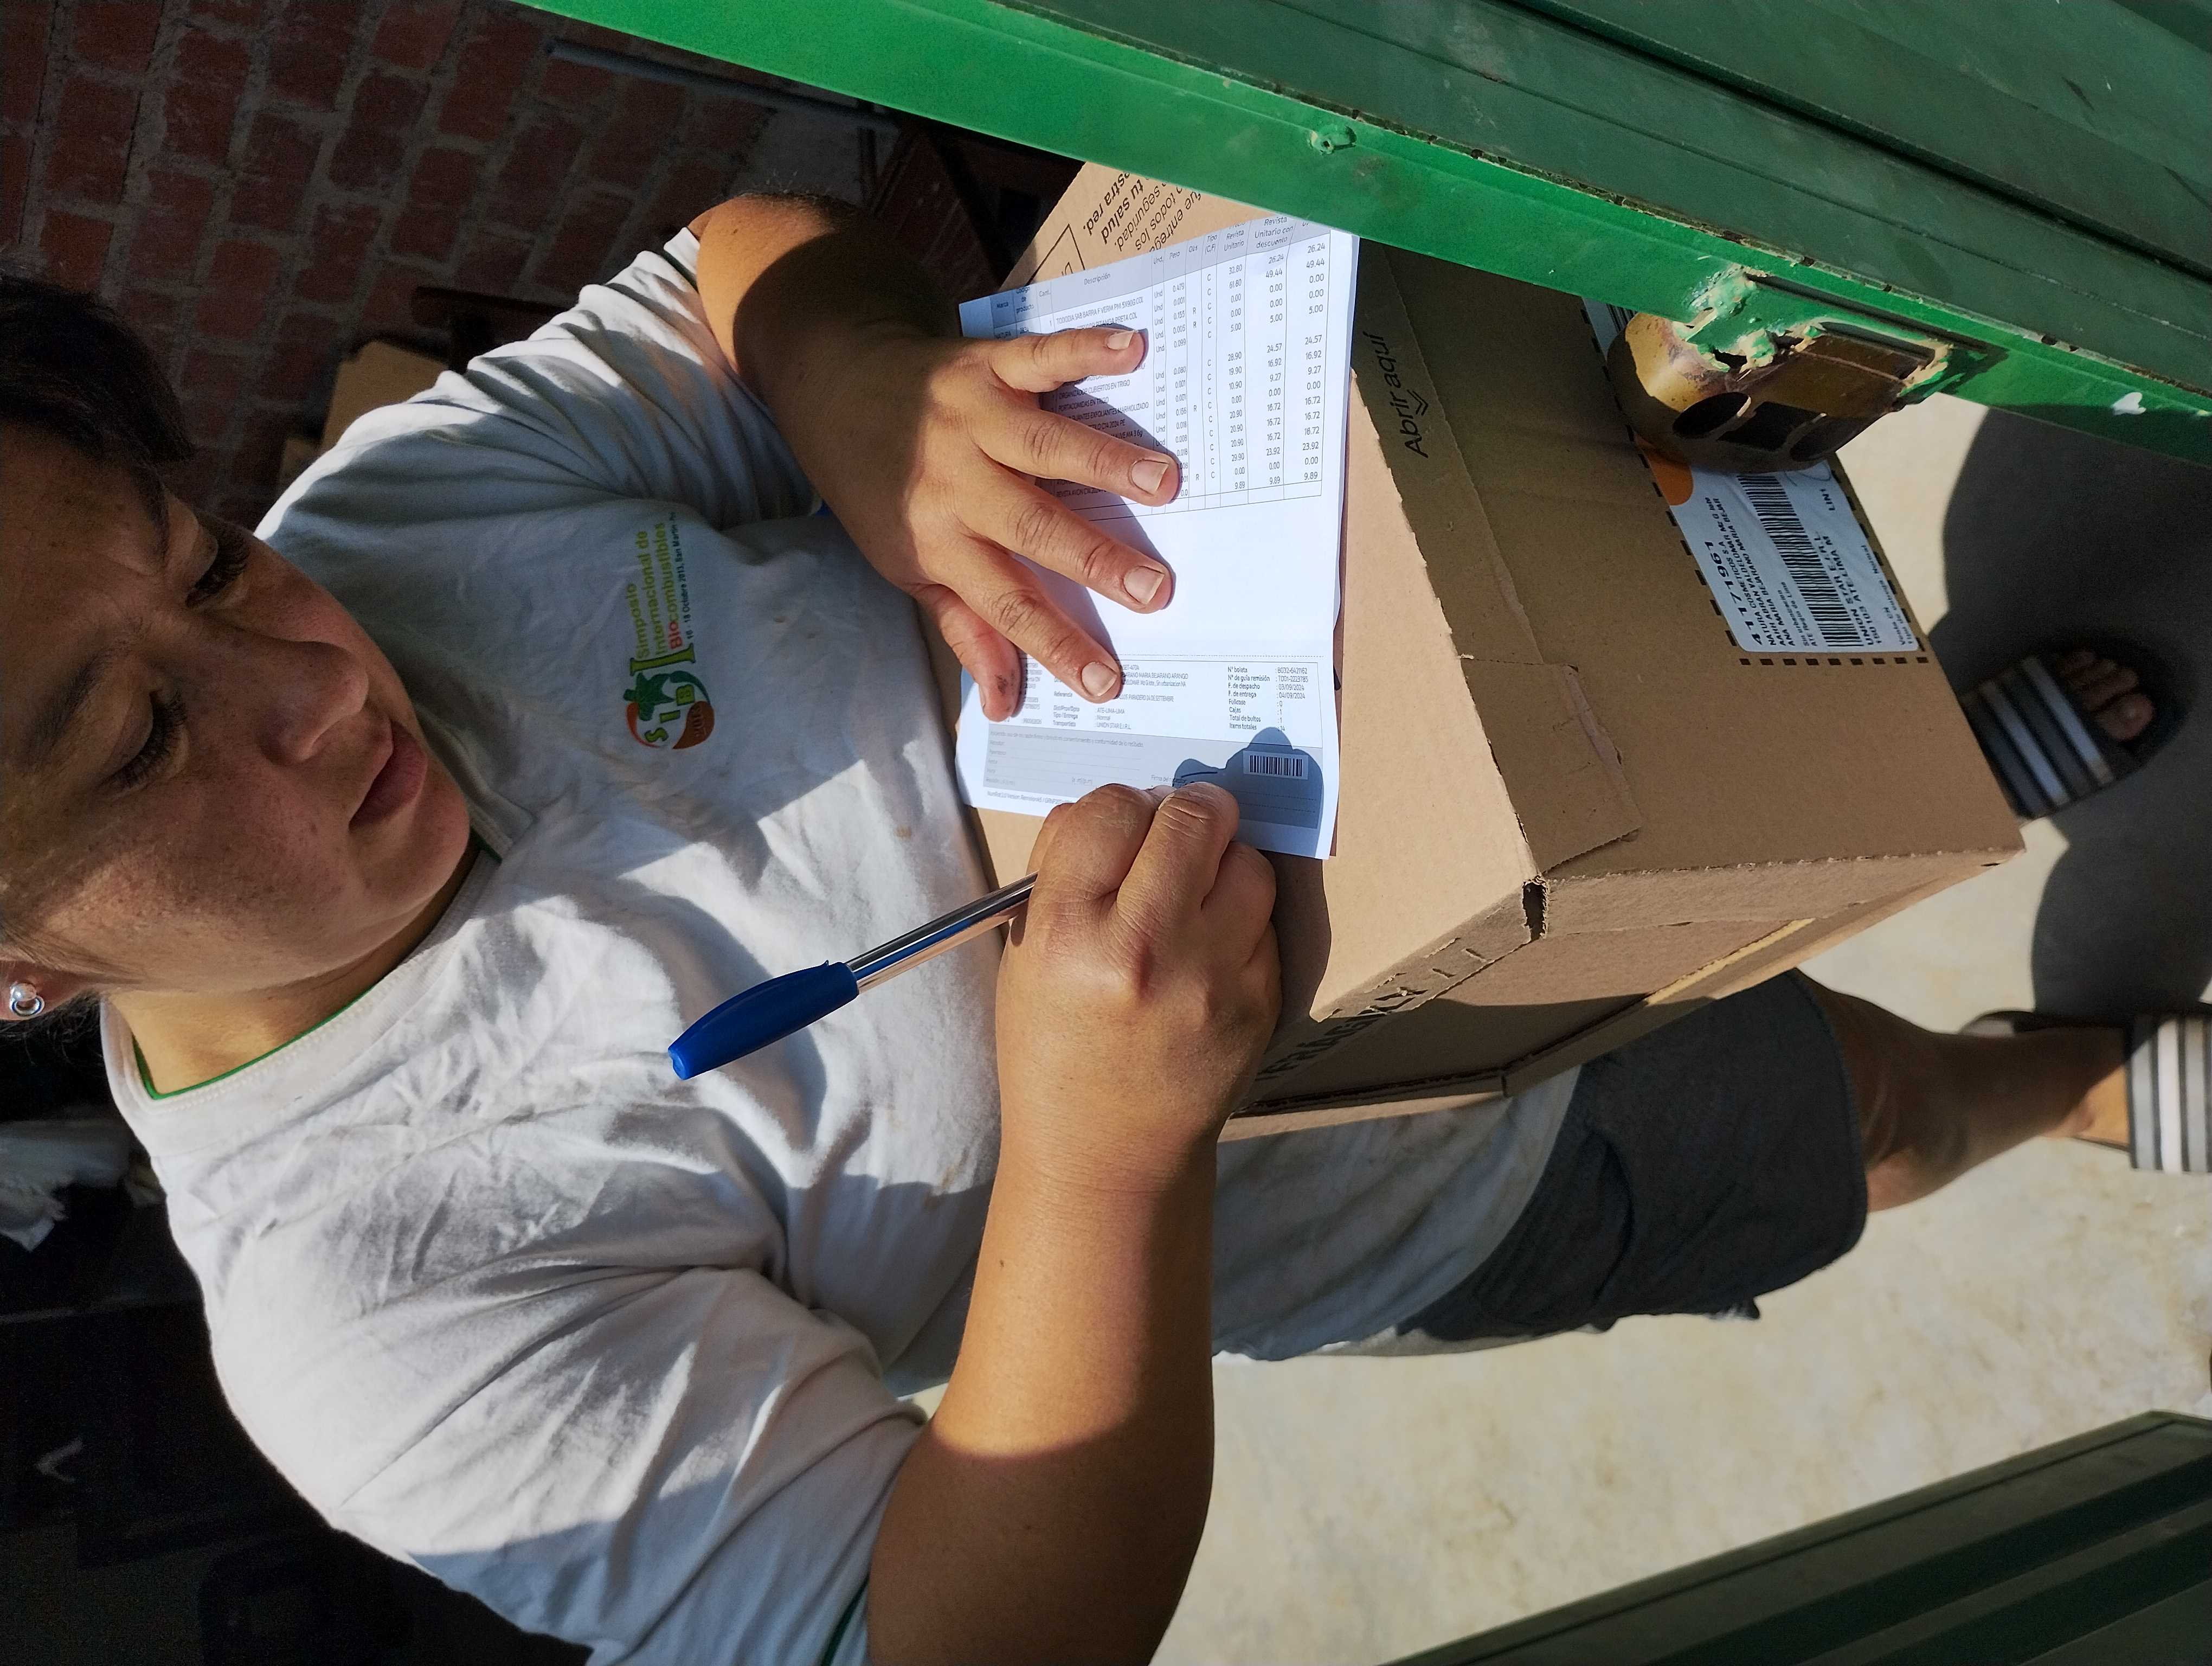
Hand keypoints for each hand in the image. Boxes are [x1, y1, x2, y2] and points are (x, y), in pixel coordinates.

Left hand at [796, 325, 1181, 718]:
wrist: (832, 387)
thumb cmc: (878, 489)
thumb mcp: (907, 565)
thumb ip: (965, 627)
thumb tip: (1006, 703)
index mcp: (938, 541)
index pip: (1005, 605)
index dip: (1055, 645)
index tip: (1107, 681)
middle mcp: (954, 482)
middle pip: (1034, 527)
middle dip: (1096, 560)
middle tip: (1157, 589)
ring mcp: (971, 419)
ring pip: (1045, 446)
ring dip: (1106, 461)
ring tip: (1163, 482)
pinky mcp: (984, 365)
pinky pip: (1040, 358)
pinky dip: (1086, 350)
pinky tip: (1134, 349)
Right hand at [996, 783, 1279, 1187]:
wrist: (1106, 1151)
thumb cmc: (1055, 1044)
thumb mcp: (1027, 953)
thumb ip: (1063, 869)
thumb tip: (1121, 804)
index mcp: (1067, 930)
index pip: (1112, 808)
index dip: (1123, 808)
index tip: (1127, 826)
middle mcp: (1142, 947)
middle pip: (1195, 820)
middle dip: (1192, 811)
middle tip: (1185, 827)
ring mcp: (1210, 977)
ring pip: (1247, 865)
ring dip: (1227, 865)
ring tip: (1199, 893)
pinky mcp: (1260, 1002)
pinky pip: (1267, 923)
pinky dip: (1244, 922)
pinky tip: (1214, 948)